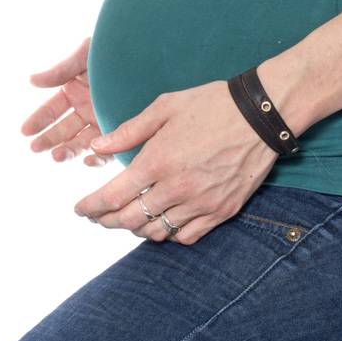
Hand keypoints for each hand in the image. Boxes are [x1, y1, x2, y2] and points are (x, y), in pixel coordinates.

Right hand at [20, 36, 110, 165]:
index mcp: (74, 91)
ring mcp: (103, 122)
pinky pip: (108, 150)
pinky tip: (88, 160)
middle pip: (63, 130)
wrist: (150, 54)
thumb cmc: (115, 52)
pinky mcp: (122, 132)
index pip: (51, 110)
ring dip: (68, 151)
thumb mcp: (86, 57)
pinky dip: (98, 157)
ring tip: (56, 156)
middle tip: (36, 148)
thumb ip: (60, 71)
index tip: (25, 132)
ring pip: (81, 143)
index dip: (38, 121)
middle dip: (49, 140)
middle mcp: (86, 109)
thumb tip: (31, 81)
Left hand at [73, 79, 281, 244]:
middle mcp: (176, 188)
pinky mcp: (222, 211)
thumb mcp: (164, 107)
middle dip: (107, 221)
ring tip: (127, 220)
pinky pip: (187, 236)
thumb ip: (128, 131)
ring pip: (157, 232)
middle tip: (98, 217)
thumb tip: (97, 146)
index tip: (80, 209)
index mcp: (157, 161)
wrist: (261, 116)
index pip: (112, 197)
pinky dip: (169, 235)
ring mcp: (201, 203)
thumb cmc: (211, 104)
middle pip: (130, 220)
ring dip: (136, 229)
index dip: (91, 208)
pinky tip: (162, 224)